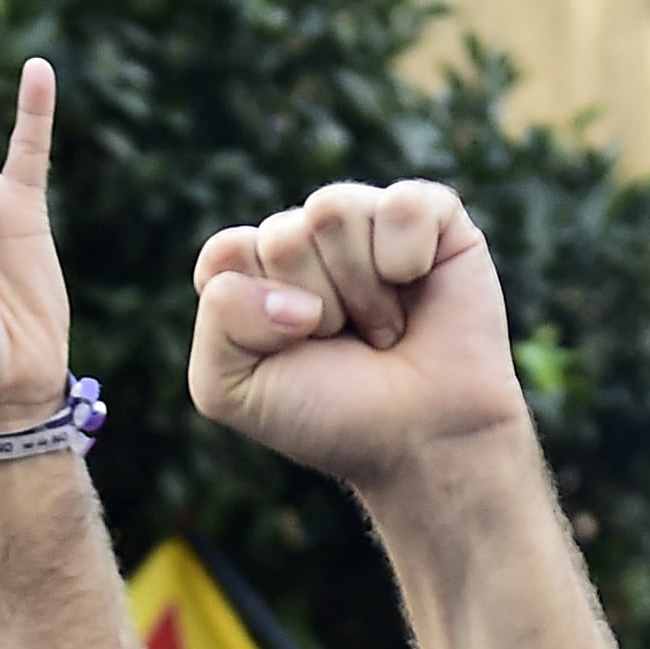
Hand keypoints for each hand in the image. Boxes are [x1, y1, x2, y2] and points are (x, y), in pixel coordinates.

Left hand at [185, 181, 527, 492]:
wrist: (427, 442)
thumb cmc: (333, 417)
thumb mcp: (232, 389)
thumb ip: (217, 322)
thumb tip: (290, 286)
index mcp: (257, 272)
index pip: (227, 253)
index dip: (257, 311)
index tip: (293, 353)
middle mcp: (310, 239)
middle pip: (281, 237)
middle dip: (316, 306)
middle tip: (350, 345)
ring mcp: (369, 222)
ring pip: (333, 210)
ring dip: (361, 291)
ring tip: (386, 327)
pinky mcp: (431, 215)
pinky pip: (402, 206)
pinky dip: (408, 258)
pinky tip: (419, 286)